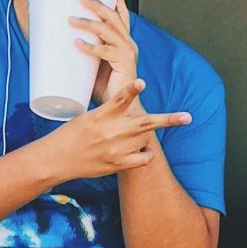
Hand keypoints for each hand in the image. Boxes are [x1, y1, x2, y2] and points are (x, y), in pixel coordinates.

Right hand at [42, 78, 189, 181]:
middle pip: (145, 123)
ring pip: (146, 139)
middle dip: (169, 120)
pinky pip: (143, 159)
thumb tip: (130, 104)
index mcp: (101, 115)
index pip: (119, 100)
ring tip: (131, 135)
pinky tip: (141, 151)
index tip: (141, 83)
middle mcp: (111, 132)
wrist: (58, 159)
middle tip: (188, 117)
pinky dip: (146, 154)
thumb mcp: (88, 116)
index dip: (132, 91)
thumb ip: (111, 111)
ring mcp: (116, 150)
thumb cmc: (72, 133)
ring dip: (144, 135)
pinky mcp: (117, 164)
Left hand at [73, 0, 139, 100]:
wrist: (121, 110)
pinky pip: (105, 52)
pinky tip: (77, 43)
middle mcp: (128, 44)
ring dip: (89, 23)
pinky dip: (90, 47)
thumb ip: (84, 55)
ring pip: (108, 31)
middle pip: (114, 18)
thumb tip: (58, 48)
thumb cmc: (106, 89)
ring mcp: (127, 53)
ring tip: (71, 20)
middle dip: (98, 4)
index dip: (116, 0)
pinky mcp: (124, 64)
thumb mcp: (95, 66)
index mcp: (124, 42)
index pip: (121, 17)